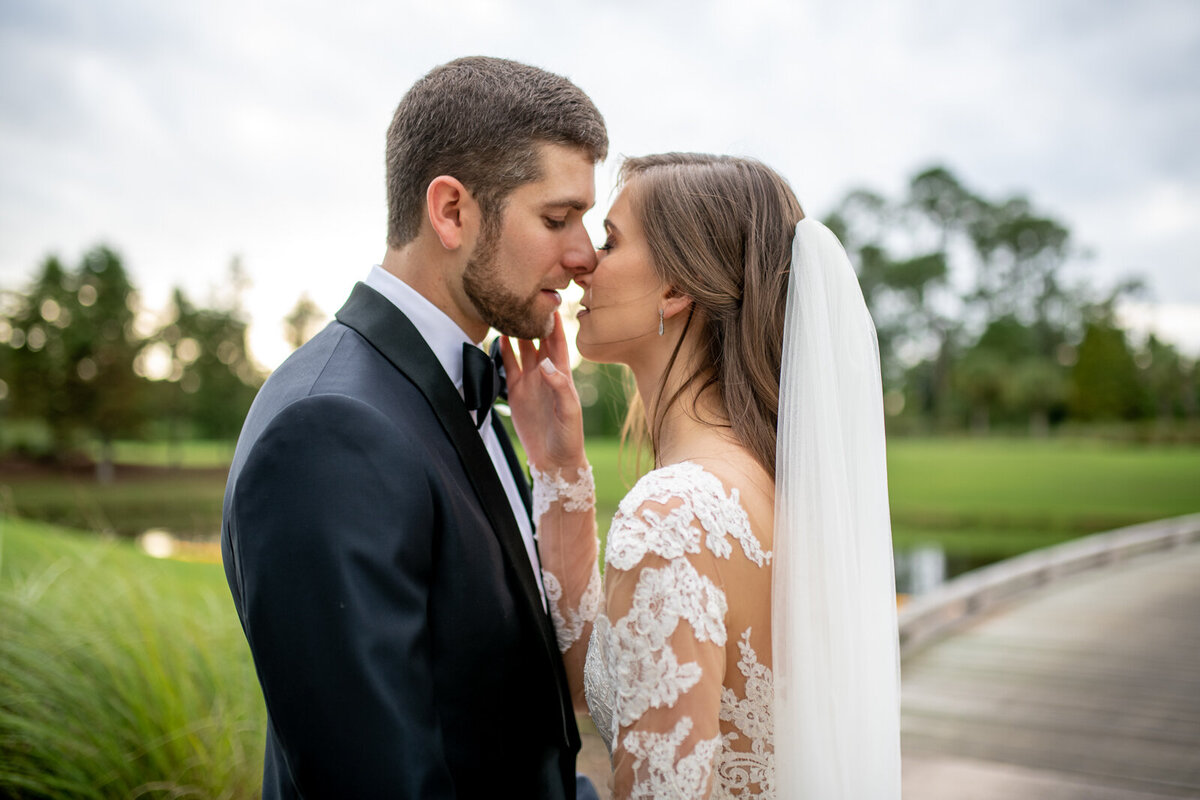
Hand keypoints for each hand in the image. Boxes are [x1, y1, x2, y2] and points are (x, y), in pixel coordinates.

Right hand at [498, 312, 585, 470]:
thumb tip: (544, 363)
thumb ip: (560, 386)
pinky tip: (498, 336)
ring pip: (522, 348)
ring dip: (516, 331)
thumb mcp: (569, 411)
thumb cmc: (569, 436)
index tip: (549, 300)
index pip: (558, 340)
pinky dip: (503, 350)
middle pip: (538, 338)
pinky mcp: (515, 391)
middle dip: (532, 319)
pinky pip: (508, 365)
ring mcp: (530, 380)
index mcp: (562, 373)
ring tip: (508, 312)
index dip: (554, 321)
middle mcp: (546, 373)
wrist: (554, 460)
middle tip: (523, 298)